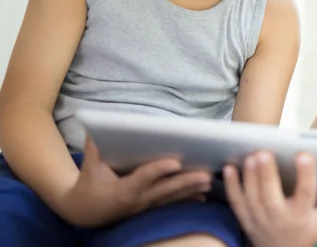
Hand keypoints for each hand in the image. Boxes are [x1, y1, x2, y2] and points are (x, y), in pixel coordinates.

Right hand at [59, 137, 211, 226]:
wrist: (87, 212)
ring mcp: (147, 205)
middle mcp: (138, 200)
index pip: (144, 178)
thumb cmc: (89, 184)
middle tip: (206, 174)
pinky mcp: (151, 207)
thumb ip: (94, 146)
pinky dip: (188, 199)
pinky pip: (172, 203)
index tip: (176, 162)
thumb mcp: (90, 166)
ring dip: (192, 189)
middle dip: (186, 182)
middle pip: (166, 190)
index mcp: (123, 190)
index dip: (159, 170)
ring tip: (210, 180)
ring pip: (172, 197)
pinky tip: (204, 195)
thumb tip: (97, 124)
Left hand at [223, 151, 316, 246]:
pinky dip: (232, 185)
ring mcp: (259, 219)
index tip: (304, 154)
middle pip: (271, 196)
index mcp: (302, 216)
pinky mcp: (245, 218)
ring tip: (251, 155)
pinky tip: (230, 167)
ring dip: (250, 176)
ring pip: (252, 197)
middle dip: (267, 174)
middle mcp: (279, 218)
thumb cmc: (305, 232)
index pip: (305, 194)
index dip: (305, 175)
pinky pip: (236, 201)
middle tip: (265, 151)